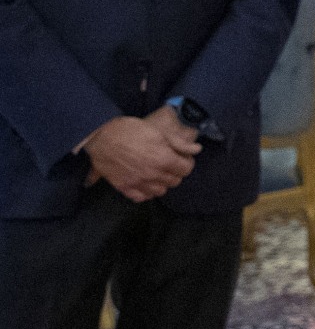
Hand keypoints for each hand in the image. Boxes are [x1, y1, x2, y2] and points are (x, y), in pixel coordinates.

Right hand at [83, 111, 200, 201]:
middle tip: (169, 163)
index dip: (186, 162)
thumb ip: (179, 144)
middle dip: (175, 172)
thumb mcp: (159, 132)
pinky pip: (141, 198)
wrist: (103, 137)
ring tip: (157, 172)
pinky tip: (144, 182)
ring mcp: (138, 183)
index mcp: (164, 160)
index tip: (182, 157)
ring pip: (160, 192)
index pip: (186, 169)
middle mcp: (153, 175)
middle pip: (175, 181)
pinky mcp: (124, 188)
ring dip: (162, 183)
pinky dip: (145, 192)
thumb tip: (197, 150)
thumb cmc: (131, 130)